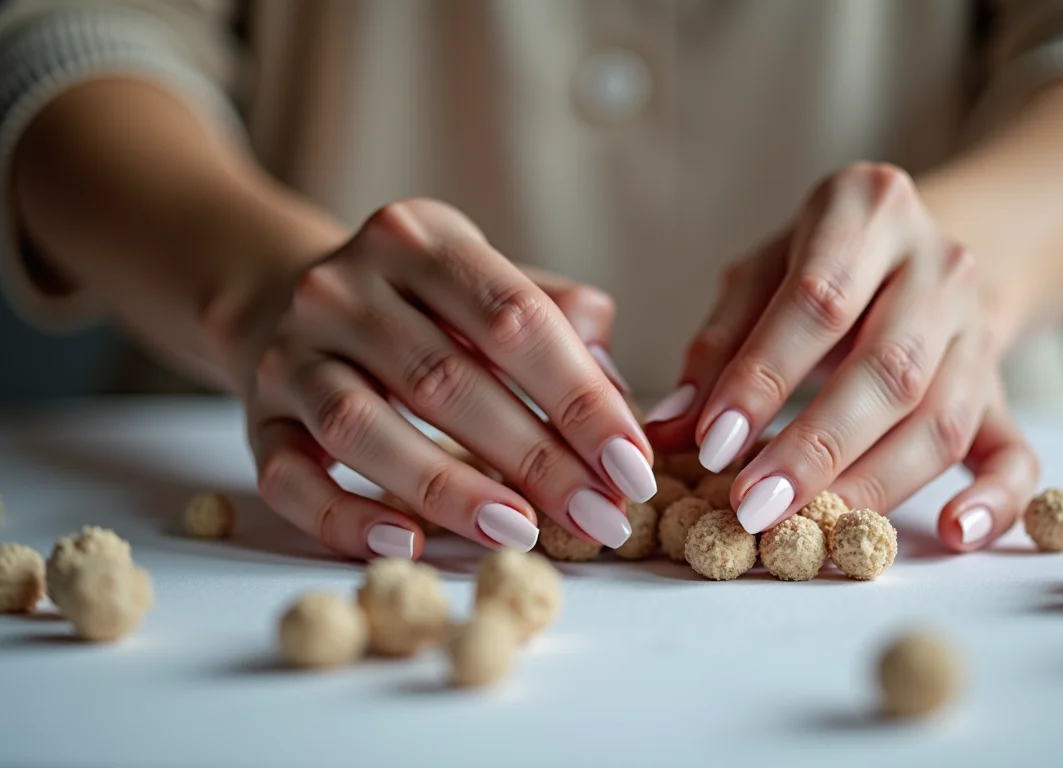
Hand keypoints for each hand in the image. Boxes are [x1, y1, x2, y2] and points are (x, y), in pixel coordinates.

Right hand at [235, 200, 653, 559]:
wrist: (282, 297)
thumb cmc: (422, 306)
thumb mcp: (487, 283)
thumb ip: (558, 324)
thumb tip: (619, 397)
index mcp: (420, 239)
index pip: (514, 317)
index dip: (580, 397)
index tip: (633, 465)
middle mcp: (344, 287)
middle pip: (444, 378)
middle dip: (534, 456)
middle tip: (598, 517)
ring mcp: (289, 352)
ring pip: (362, 427)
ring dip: (447, 488)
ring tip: (520, 532)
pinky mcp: (254, 417)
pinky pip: (290, 478)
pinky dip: (346, 518)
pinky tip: (408, 546)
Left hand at [646, 163, 1038, 550]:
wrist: (921, 250)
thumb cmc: (819, 263)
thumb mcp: (760, 273)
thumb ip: (718, 344)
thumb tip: (669, 425)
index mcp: (869, 209)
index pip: (819, 300)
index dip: (765, 378)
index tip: (713, 444)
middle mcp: (940, 264)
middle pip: (889, 369)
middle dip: (816, 447)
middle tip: (754, 505)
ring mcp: (980, 329)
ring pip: (941, 418)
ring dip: (873, 483)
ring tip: (811, 534)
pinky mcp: (1002, 390)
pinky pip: (1017, 451)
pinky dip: (996, 500)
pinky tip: (954, 533)